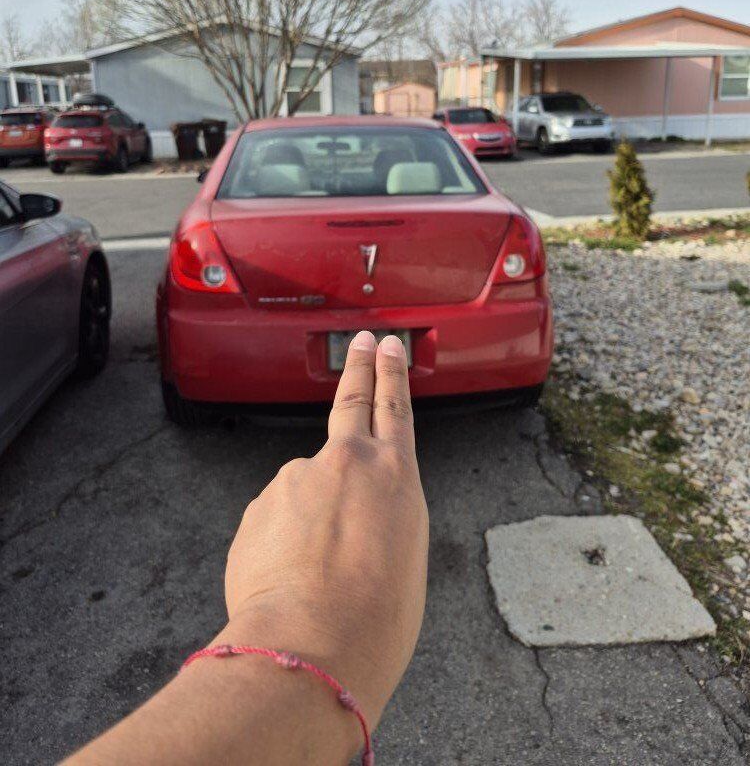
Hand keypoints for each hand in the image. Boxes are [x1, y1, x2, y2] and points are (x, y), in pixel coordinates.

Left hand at [222, 331, 428, 726]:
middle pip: (351, 400)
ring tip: (315, 578)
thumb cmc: (375, 620)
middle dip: (359, 366)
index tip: (388, 346)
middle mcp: (346, 462)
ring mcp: (296, 478)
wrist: (313, 646)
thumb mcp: (405, 560)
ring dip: (308, 524)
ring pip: (303, 493)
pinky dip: (280, 547)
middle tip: (362, 341)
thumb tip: (354, 519)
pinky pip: (273, 523)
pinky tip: (287, 582)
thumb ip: (381, 520)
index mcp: (396, 477)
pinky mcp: (259, 506)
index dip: (391, 373)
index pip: (394, 408)